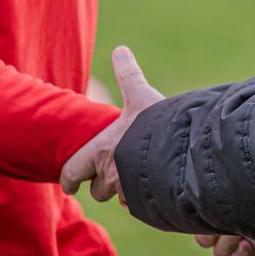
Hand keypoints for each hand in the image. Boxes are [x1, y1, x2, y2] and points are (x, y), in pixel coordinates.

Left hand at [61, 45, 161, 201]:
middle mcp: (111, 175)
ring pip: (121, 198)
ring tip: (140, 179)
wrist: (185, 153)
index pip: (73, 171)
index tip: (69, 185)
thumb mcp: (142, 96)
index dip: (69, 178)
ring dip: (125, 192)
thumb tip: (120, 49)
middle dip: (103, 184)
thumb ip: (129, 76)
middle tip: (111, 176)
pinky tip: (157, 188)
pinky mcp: (148, 204)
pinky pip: (141, 206)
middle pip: (98, 190)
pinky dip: (146, 199)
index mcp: (102, 150)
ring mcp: (129, 192)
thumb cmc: (158, 124)